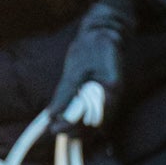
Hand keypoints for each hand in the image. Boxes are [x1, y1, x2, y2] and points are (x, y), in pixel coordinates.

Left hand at [51, 0, 141, 130]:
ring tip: (57, 125)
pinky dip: (80, 119)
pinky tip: (67, 117)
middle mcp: (114, 99)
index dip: (72, 127)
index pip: (92, 119)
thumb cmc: (90, 48)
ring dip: (76, 127)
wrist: (104, 34)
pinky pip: (94, 115)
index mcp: (110, 91)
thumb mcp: (74, 70)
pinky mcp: (106, 99)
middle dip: (73, 130)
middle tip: (53, 129)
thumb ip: (64, 94)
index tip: (55, 128)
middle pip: (94, 126)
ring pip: (94, 123)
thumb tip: (51, 115)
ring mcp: (111, 100)